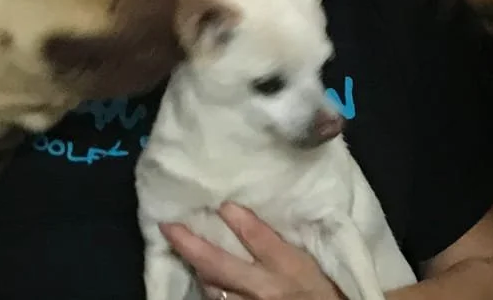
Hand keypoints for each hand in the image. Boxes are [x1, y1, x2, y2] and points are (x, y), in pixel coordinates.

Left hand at [160, 202, 345, 299]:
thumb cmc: (324, 291)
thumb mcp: (312, 261)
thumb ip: (286, 239)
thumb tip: (256, 210)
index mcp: (289, 266)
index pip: (257, 238)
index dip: (237, 219)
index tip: (222, 202)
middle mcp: (264, 287)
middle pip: (219, 264)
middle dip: (190, 244)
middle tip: (168, 224)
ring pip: (212, 285)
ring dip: (195, 265)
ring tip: (177, 243)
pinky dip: (208, 285)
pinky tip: (201, 273)